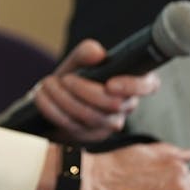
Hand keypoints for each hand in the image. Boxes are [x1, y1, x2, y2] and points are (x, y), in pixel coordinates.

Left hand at [27, 38, 160, 142]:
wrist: (54, 97)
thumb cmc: (74, 75)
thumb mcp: (78, 61)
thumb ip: (86, 53)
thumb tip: (96, 53)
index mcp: (131, 84)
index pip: (148, 85)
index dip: (134, 86)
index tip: (111, 83)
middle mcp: (124, 107)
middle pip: (113, 104)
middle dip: (85, 90)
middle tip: (66, 78)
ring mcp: (107, 125)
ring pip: (91, 116)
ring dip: (64, 98)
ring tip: (48, 83)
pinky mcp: (88, 137)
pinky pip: (71, 125)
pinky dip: (52, 108)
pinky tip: (41, 95)